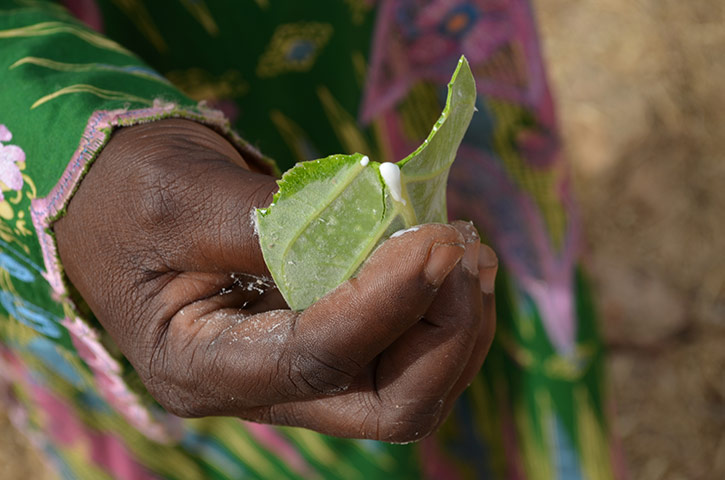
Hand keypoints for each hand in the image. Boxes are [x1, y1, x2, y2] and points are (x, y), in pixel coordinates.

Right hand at [54, 119, 496, 442]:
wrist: (114, 199)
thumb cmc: (130, 193)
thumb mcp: (185, 195)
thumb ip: (277, 222)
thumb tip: (382, 230)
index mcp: (200, 367)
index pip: (317, 359)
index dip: (388, 302)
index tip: (437, 239)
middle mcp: (256, 390)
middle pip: (384, 406)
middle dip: (442, 334)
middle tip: (463, 252)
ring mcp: (294, 375)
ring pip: (406, 389)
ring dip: (453, 325)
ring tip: (468, 250)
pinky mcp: (321, 346)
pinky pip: (401, 355)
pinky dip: (439, 313)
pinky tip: (447, 260)